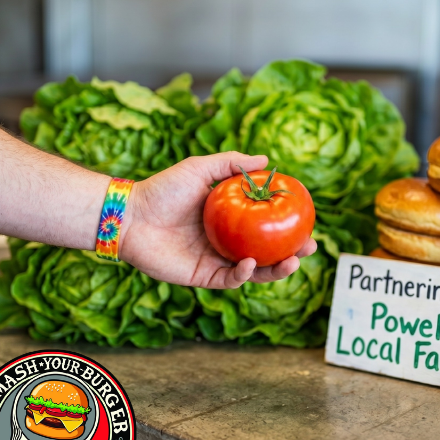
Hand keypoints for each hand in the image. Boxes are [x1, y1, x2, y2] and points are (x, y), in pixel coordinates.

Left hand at [119, 152, 316, 287]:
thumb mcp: (199, 168)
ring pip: (254, 271)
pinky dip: (243, 275)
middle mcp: (227, 241)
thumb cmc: (162, 189)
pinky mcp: (201, 276)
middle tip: (309, 246)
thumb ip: (231, 163)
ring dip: (275, 270)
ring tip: (293, 261)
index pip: (266, 224)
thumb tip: (267, 160)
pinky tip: (250, 263)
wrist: (130, 215)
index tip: (307, 219)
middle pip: (267, 251)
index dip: (288, 224)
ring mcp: (215, 260)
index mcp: (229, 219)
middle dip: (292, 252)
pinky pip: (229, 279)